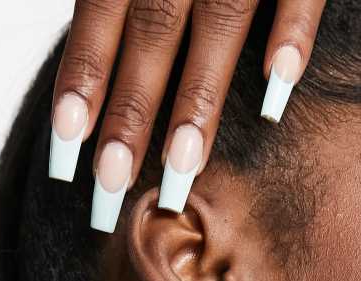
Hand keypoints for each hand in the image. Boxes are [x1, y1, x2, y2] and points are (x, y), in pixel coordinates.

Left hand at [48, 0, 325, 231]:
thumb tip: (95, 46)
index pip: (99, 14)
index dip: (83, 78)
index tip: (67, 143)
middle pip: (151, 33)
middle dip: (131, 110)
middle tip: (112, 183)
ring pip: (218, 23)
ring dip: (200, 98)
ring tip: (183, 166)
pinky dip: (292, 32)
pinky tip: (278, 89)